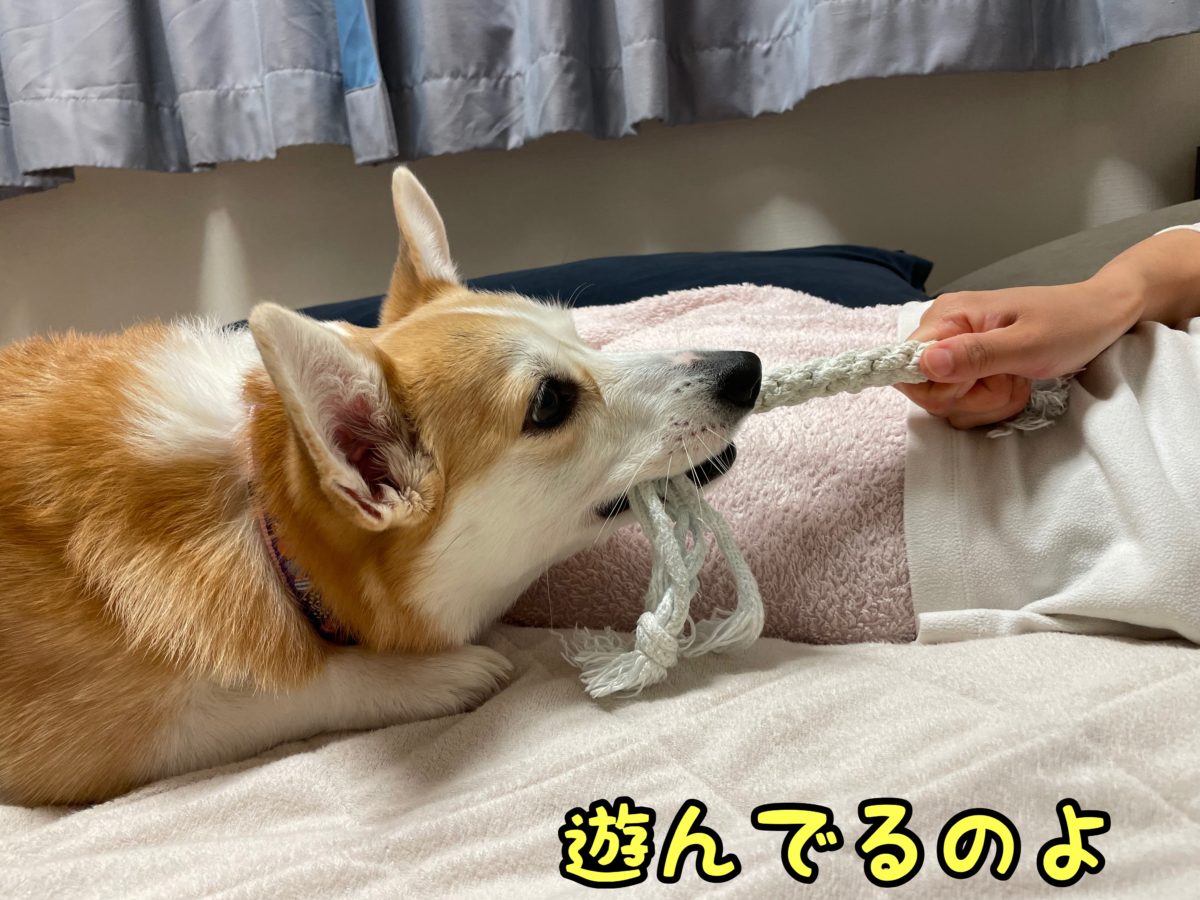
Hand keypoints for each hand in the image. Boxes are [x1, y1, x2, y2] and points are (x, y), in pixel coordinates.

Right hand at [898, 279, 1140, 428]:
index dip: (941, 388)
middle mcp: (943, 329)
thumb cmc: (1072, 323)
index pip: (906, 369)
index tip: (980, 380)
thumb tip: (924, 364)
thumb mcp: (1028, 344)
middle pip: (926, 390)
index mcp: (948, 316)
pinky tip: (1014, 383)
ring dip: (984, 402)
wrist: (1103, 313)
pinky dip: (990, 400)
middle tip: (1007, 380)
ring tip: (1016, 380)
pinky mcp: (970, 362)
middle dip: (969, 398)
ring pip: (946, 400)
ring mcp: (956, 347)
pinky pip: (962, 398)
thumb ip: (975, 355)